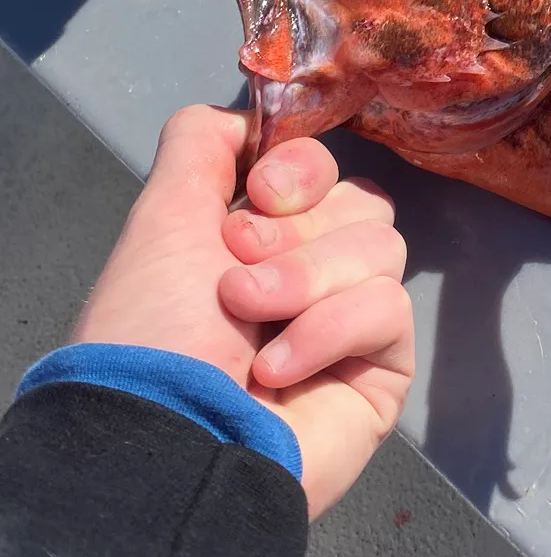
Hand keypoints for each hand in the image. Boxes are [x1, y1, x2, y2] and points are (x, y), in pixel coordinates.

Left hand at [73, 105, 412, 517]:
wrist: (170, 438)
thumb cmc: (154, 333)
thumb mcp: (163, 217)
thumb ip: (201, 146)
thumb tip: (247, 117)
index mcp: (258, 239)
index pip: (323, 170)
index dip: (300, 172)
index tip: (259, 195)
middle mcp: (308, 275)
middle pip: (360, 203)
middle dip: (296, 237)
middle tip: (237, 283)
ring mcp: (350, 323)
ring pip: (381, 247)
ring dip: (305, 283)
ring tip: (252, 330)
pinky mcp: (384, 368)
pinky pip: (389, 307)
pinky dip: (329, 330)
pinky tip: (278, 369)